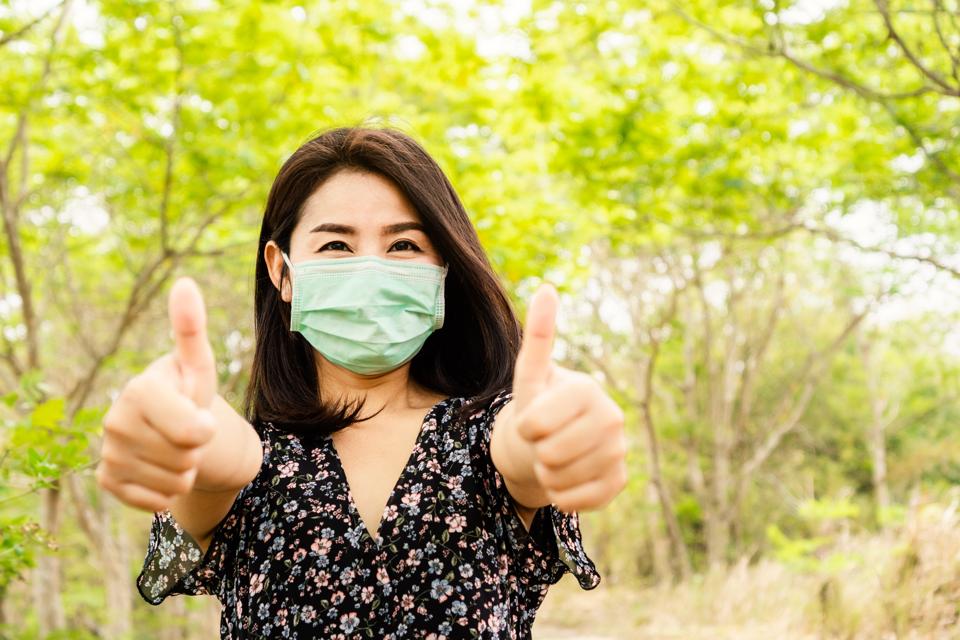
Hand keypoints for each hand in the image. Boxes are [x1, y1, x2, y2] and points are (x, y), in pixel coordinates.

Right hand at [96, 276, 218, 511]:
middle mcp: (115, 420)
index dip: (205, 429)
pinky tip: (161, 468)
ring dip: (186, 471)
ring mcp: (108, 452)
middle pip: (186, 459)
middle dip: (197, 450)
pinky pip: (155, 502)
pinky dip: (168, 491)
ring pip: (175, 483)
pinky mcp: (107, 480)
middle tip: (188, 431)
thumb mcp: (200, 365)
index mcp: (140, 389)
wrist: (174, 427)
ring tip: (176, 447)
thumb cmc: (190, 391)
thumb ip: (192, 329)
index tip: (201, 415)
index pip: (193, 432)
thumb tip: (185, 283)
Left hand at [511, 283, 627, 512]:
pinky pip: (577, 501)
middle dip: (535, 452)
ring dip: (545, 475)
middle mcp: (611, 418)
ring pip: (561, 479)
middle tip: (542, 440)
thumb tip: (546, 287)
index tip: (531, 419)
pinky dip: (561, 496)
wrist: (550, 443)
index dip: (525, 427)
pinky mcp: (619, 481)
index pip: (537, 424)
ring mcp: (619, 451)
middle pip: (550, 454)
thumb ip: (538, 336)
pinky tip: (565, 480)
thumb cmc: (537, 405)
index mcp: (587, 389)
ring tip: (552, 457)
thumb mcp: (530, 375)